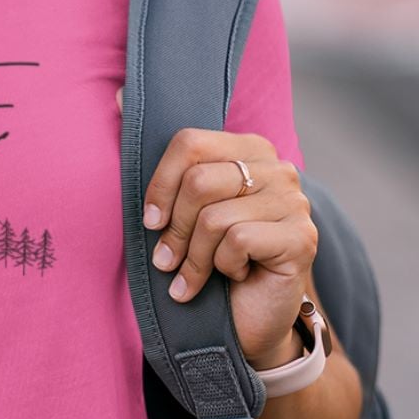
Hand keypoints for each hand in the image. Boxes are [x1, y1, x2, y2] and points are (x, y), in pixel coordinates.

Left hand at [138, 120, 315, 369]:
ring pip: (214, 218)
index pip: (189, 143)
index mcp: (248, 150)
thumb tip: (117, 95)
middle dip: (175, 231)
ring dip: (195, 258)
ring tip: (196, 277)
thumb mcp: (177, 210)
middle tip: (169, 260)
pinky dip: (222, 268)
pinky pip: (237, 242)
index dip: (160, 186)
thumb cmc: (207, 262)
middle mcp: (278, 168)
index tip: (151, 222)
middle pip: (199, 181)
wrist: (245, 323)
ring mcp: (295, 201)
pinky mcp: (302, 238)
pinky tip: (234, 278)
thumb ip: (157, 159)